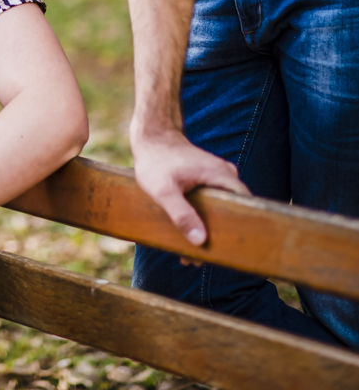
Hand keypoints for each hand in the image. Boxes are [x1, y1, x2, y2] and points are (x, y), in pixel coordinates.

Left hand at [131, 128, 250, 245]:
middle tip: (200, 260)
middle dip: (218, 238)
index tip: (231, 253)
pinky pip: (213, 204)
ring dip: (209, 231)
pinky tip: (186, 237)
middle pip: (232, 212)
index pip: (245, 207)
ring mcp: (217, 177)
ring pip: (221, 210)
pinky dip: (203, 220)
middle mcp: (224, 175)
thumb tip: (200, 241)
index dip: (242, 231)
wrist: (151, 137)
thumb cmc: (156, 161)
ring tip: (190, 255)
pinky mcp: (208, 181)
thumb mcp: (164, 191)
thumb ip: (181, 214)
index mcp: (221, 175)